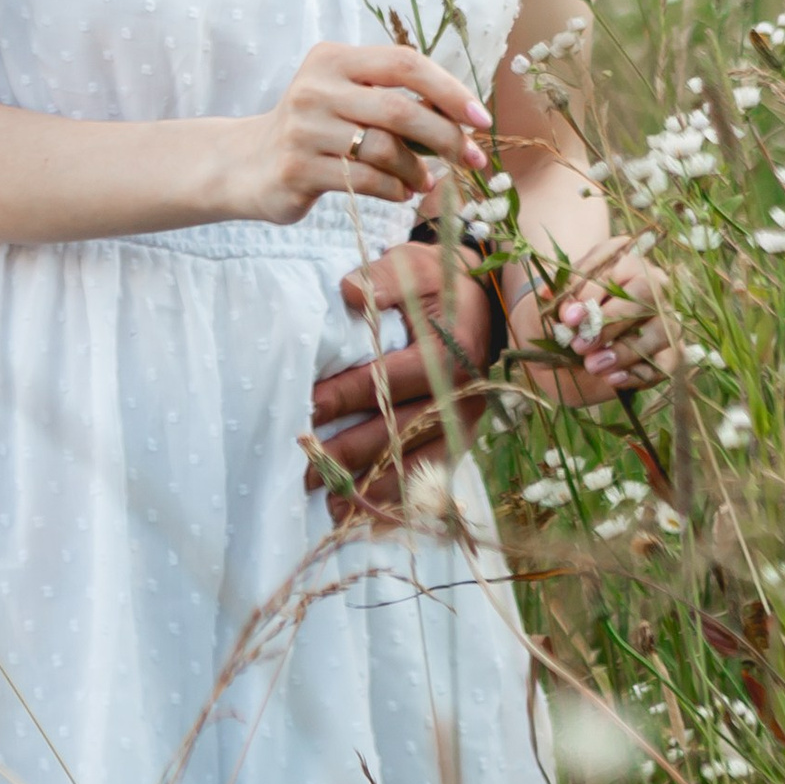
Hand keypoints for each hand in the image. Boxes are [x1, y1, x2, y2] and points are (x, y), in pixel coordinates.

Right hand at [240, 40, 492, 222]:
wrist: (249, 162)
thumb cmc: (316, 127)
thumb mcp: (346, 96)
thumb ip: (393, 97)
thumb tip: (462, 117)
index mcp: (333, 59)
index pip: (403, 62)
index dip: (448, 89)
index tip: (481, 117)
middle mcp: (316, 87)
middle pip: (400, 109)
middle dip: (446, 136)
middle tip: (472, 158)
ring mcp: (304, 128)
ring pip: (384, 149)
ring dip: (418, 170)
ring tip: (425, 181)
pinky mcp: (298, 168)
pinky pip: (365, 180)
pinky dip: (395, 189)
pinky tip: (402, 191)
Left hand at [305, 246, 496, 517]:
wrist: (480, 300)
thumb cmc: (433, 282)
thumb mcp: (412, 265)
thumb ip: (382, 278)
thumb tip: (350, 293)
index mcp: (448, 352)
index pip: (388, 379)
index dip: (347, 395)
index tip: (308, 406)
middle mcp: (461, 395)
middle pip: (398, 431)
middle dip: (348, 452)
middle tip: (303, 468)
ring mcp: (464, 423)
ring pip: (415, 463)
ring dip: (372, 487)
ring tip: (330, 507)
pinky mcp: (462, 440)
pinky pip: (432, 477)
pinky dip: (402, 500)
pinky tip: (369, 517)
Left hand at [506, 244, 673, 401]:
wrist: (570, 351)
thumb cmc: (564, 317)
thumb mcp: (551, 303)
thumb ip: (553, 298)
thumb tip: (549, 293)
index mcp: (622, 262)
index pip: (614, 269)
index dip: (591, 293)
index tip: (568, 318)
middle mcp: (651, 285)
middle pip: (644, 295)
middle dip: (609, 322)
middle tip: (579, 345)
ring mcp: (665, 319)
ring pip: (660, 331)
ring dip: (624, 351)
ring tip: (592, 365)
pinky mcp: (670, 353)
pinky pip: (665, 364)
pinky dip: (638, 374)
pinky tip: (612, 379)